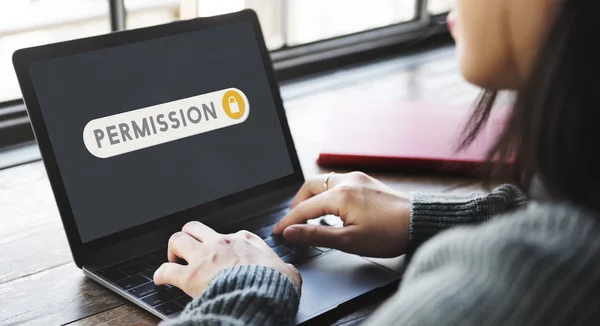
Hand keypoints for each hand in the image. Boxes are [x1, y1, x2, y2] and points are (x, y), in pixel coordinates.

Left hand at [154, 221, 301, 297]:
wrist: (262, 296)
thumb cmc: (275, 285)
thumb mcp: (288, 273)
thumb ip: (285, 269)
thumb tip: (289, 274)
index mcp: (245, 241)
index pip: (230, 234)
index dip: (224, 244)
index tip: (223, 254)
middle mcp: (222, 243)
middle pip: (195, 227)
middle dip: (189, 236)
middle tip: (189, 249)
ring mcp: (204, 257)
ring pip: (178, 239)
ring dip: (173, 249)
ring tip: (173, 259)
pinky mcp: (191, 276)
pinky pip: (166, 270)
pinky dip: (160, 274)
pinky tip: (160, 279)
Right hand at [272, 172, 409, 257]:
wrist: (420, 222)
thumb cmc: (389, 234)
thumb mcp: (348, 241)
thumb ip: (316, 235)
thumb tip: (291, 232)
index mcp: (340, 195)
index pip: (304, 208)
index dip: (288, 221)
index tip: (277, 232)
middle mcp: (346, 181)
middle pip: (310, 187)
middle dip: (297, 203)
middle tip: (292, 222)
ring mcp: (357, 178)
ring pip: (323, 182)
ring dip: (312, 197)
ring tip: (309, 216)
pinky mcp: (366, 181)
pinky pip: (337, 182)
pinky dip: (326, 193)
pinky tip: (331, 208)